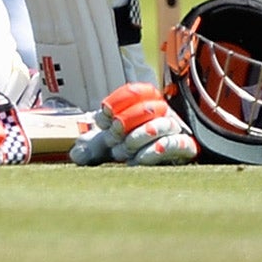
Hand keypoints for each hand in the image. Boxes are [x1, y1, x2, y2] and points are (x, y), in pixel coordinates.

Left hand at [68, 82, 198, 165]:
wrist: (151, 169)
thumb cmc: (125, 153)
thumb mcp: (104, 149)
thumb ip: (89, 148)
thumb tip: (76, 155)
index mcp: (141, 104)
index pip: (135, 91)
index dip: (119, 101)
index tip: (104, 115)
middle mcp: (159, 112)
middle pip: (147, 107)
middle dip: (127, 121)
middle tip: (114, 136)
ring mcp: (173, 129)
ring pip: (162, 124)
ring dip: (140, 136)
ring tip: (126, 148)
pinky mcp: (185, 147)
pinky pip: (177, 143)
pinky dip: (158, 149)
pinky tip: (140, 159)